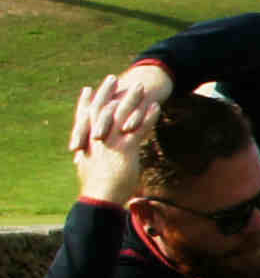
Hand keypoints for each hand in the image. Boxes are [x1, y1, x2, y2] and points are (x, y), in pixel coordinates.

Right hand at [69, 75, 156, 200]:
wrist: (100, 200)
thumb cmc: (97, 190)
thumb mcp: (90, 171)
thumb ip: (93, 160)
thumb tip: (91, 160)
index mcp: (86, 143)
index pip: (85, 117)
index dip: (87, 102)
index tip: (90, 89)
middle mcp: (96, 139)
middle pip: (102, 109)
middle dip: (108, 93)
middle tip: (113, 77)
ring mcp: (110, 143)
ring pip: (121, 115)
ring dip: (131, 99)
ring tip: (140, 87)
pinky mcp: (125, 149)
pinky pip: (138, 128)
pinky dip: (147, 116)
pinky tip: (156, 107)